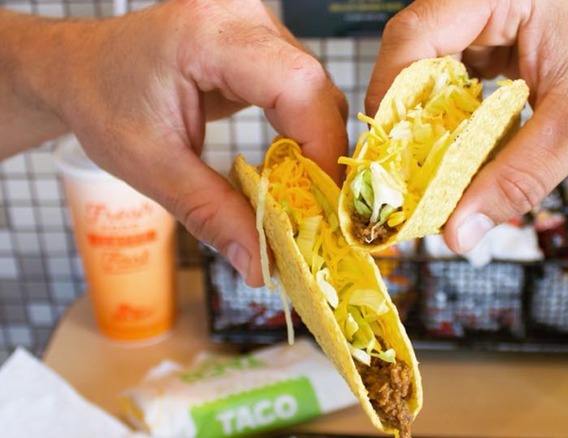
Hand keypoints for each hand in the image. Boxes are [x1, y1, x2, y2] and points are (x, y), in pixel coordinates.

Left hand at [27, 0, 348, 285]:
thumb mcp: (151, 165)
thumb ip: (210, 213)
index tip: (318, 202)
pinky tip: (287, 164)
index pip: (295, 83)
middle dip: (319, 154)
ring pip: (316, 89)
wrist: (84, 68)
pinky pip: (302, 88)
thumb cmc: (103, 102)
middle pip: (314, 86)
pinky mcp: (262, 40)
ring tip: (297, 193)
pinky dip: (302, 130)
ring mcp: (255, 24)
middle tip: (311, 211)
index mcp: (207, 35)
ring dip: (314, 145)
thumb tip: (260, 265)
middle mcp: (241, 17)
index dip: (320, 144)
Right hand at [367, 0, 567, 253]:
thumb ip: (517, 179)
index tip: (386, 155)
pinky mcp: (493, 30)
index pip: (416, 34)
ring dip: (428, 119)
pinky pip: (454, 71)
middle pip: (413, 51)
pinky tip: (461, 145)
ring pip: (429, 65)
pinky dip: (453, 113)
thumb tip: (460, 231)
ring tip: (432, 166)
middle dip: (408, 117)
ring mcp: (487, 9)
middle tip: (405, 174)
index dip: (391, 95)